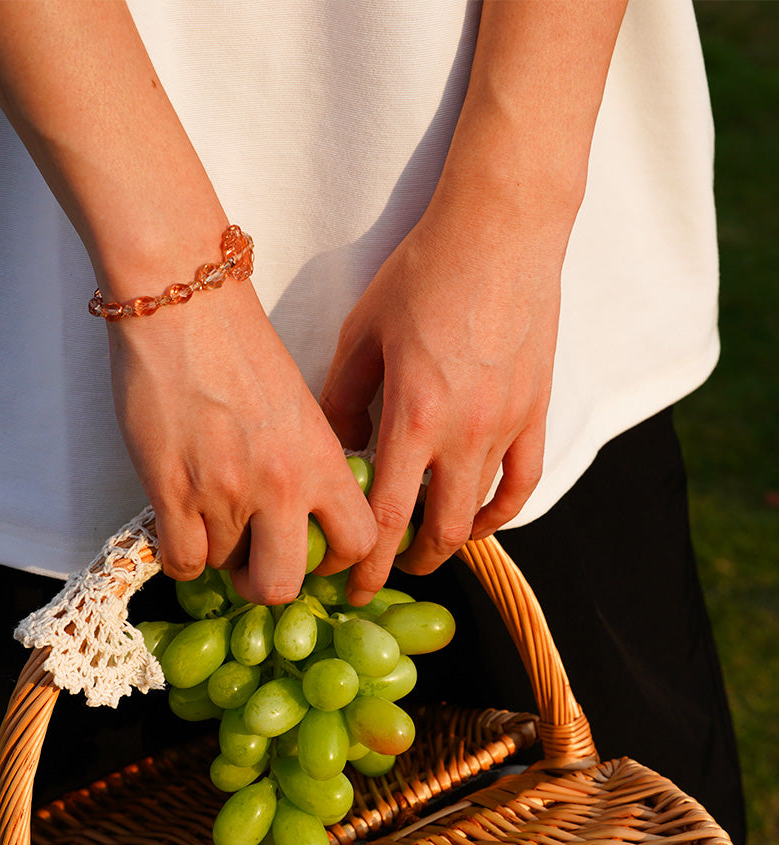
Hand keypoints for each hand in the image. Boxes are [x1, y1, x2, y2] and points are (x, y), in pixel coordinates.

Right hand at [109, 281, 377, 604]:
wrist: (184, 304)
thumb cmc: (239, 344)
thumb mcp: (299, 405)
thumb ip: (308, 460)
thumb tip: (301, 510)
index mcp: (322, 458)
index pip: (357, 541)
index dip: (335, 559)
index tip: (315, 553)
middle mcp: (280, 484)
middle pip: (283, 584)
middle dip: (267, 583)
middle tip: (253, 562)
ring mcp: (224, 492)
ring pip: (222, 567)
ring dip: (216, 552)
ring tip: (207, 516)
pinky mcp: (171, 491)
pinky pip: (182, 563)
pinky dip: (180, 556)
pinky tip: (178, 527)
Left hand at [320, 193, 561, 604]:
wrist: (500, 232)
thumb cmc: (422, 275)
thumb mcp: (360, 334)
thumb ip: (340, 400)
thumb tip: (334, 451)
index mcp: (413, 418)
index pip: (384, 518)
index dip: (364, 564)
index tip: (347, 585)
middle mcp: (465, 434)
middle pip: (438, 532)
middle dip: (404, 565)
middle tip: (378, 574)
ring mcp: (508, 426)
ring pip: (480, 515)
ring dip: (448, 542)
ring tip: (421, 548)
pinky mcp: (537, 412)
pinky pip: (523, 483)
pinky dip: (498, 513)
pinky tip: (477, 519)